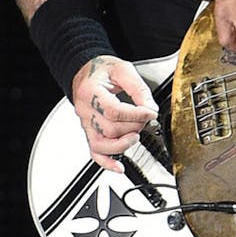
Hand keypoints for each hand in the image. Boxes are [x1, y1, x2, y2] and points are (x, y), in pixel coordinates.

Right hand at [70, 55, 158, 172]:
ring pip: (101, 144)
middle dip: (133, 127)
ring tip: (136, 136)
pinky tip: (119, 167)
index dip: (135, 115)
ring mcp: (86, 123)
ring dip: (122, 145)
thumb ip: (138, 88)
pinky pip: (94, 152)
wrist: (86, 72)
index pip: (113, 111)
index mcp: (90, 92)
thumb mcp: (123, 70)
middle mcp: (85, 110)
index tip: (151, 112)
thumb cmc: (102, 70)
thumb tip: (150, 107)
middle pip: (109, 129)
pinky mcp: (89, 131)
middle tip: (145, 118)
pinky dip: (106, 162)